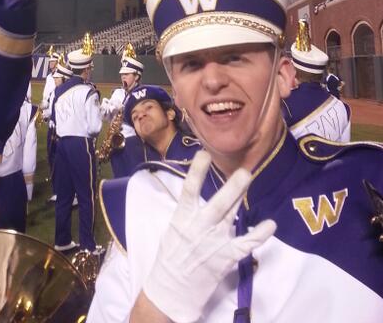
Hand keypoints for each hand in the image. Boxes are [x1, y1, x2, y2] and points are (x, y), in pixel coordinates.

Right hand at [143, 150, 275, 322]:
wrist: (173, 288)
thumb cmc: (171, 254)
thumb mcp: (174, 227)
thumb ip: (188, 210)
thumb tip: (198, 189)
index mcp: (183, 218)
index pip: (189, 190)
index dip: (197, 171)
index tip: (204, 154)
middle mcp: (200, 227)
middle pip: (219, 202)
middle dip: (232, 186)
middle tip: (243, 170)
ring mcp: (216, 242)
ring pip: (232, 215)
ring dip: (241, 197)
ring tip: (249, 178)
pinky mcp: (227, 257)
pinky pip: (247, 244)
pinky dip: (260, 234)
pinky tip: (271, 224)